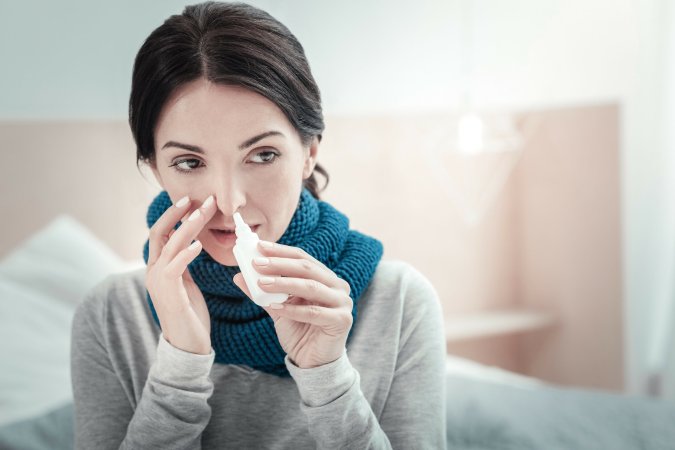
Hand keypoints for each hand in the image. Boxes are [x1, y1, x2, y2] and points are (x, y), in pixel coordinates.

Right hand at [145, 195, 216, 354]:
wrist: (186, 345)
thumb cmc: (189, 313)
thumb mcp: (185, 283)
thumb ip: (182, 263)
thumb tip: (187, 243)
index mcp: (157, 267)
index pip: (162, 233)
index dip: (174, 215)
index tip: (191, 200)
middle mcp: (153, 271)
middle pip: (161, 233)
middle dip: (178, 214)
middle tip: (198, 199)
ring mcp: (158, 282)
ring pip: (169, 246)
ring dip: (187, 228)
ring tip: (202, 213)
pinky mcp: (169, 294)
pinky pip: (174, 268)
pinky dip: (185, 254)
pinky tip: (198, 245)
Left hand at [232, 241, 353, 368]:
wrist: (313, 362)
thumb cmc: (299, 331)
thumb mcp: (278, 308)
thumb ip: (263, 292)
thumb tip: (239, 275)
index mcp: (325, 277)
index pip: (302, 258)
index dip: (280, 251)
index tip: (259, 246)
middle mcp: (338, 286)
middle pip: (307, 268)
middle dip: (280, 264)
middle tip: (257, 263)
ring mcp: (342, 302)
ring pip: (310, 287)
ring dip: (284, 283)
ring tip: (261, 283)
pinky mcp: (342, 320)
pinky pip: (313, 312)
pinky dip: (292, 309)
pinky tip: (275, 307)